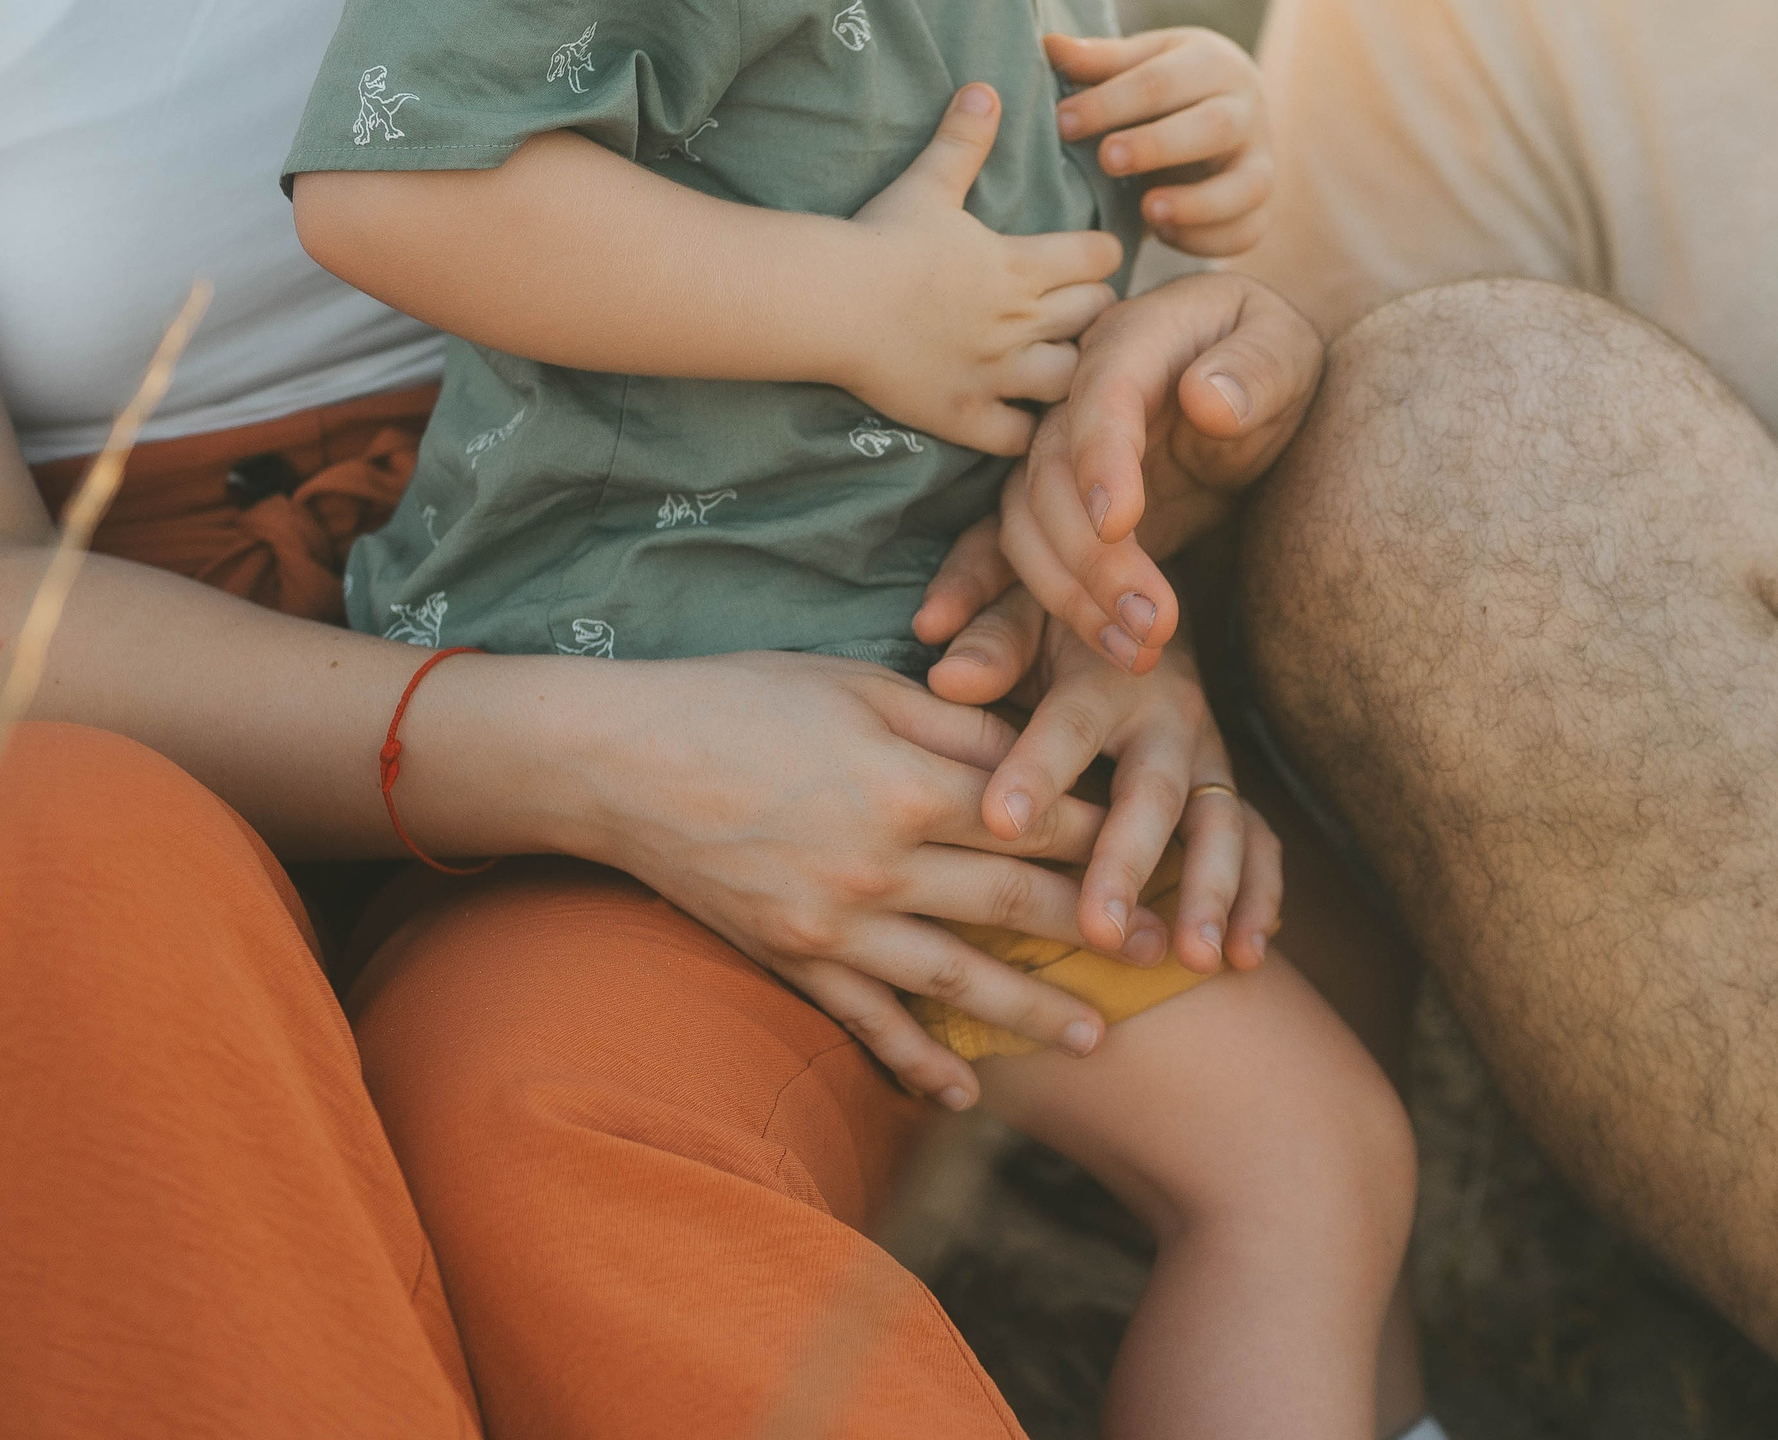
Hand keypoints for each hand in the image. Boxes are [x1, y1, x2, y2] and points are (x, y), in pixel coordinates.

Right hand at [561, 648, 1124, 1108]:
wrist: (617, 762)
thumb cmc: (738, 699)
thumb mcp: (856, 685)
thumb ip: (951, 723)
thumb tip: (1032, 753)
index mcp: (909, 783)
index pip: (1035, 818)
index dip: (1107, 837)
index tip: (1161, 852)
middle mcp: (883, 865)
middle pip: (1015, 904)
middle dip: (1096, 931)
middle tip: (1161, 957)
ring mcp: (836, 923)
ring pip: (957, 980)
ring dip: (1032, 1012)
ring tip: (1094, 1039)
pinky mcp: (792, 959)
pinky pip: (868, 1022)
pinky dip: (918, 1062)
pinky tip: (965, 1093)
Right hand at [844, 84, 1123, 456]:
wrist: (832, 301)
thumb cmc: (879, 239)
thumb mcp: (926, 184)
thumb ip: (962, 142)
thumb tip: (985, 90)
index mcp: (1020, 265)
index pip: (1099, 258)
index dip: (1100, 256)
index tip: (1089, 257)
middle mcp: (1021, 323)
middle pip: (1095, 317)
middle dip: (1094, 310)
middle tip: (1079, 309)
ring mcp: (996, 374)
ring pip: (1071, 379)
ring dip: (1071, 371)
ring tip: (1058, 364)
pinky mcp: (965, 415)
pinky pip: (1019, 437)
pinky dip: (1026, 431)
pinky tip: (1017, 416)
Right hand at [917, 271, 1323, 672]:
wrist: (1244, 384)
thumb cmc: (1268, 355)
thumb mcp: (1285, 346)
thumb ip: (1256, 368)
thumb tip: (1209, 400)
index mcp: (1130, 343)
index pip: (1103, 398)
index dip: (1102, 458)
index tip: (1120, 524)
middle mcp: (1074, 399)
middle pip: (1052, 477)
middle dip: (1094, 559)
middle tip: (1154, 625)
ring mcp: (1057, 456)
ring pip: (1026, 527)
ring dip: (1069, 597)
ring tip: (1139, 655)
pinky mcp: (1058, 509)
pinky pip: (1015, 555)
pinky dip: (1010, 603)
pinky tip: (1028, 657)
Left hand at [926, 588, 1280, 972]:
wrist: (1136, 599)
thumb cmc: (1055, 612)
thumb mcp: (1020, 606)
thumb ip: (989, 636)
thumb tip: (949, 674)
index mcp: (1105, 672)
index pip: (1069, 724)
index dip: (1037, 770)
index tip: (1000, 823)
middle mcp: (1167, 714)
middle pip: (1155, 792)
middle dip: (1130, 863)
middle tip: (1101, 931)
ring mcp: (1205, 755)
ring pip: (1221, 824)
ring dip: (1212, 893)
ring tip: (1193, 958)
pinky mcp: (1224, 787)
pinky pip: (1256, 842)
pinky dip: (1260, 898)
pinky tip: (1245, 957)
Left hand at [1047, 28, 1272, 256]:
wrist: (1229, 115)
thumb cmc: (1171, 87)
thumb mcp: (1141, 63)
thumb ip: (1099, 62)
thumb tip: (1048, 44)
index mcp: (1213, 64)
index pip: (1162, 81)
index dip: (1111, 101)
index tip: (1064, 122)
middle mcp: (1247, 110)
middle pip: (1215, 126)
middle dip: (1159, 145)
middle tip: (1108, 159)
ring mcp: (1261, 161)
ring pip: (1248, 186)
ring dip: (1198, 203)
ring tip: (1148, 211)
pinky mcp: (1263, 207)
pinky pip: (1246, 231)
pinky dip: (1207, 240)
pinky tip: (1164, 235)